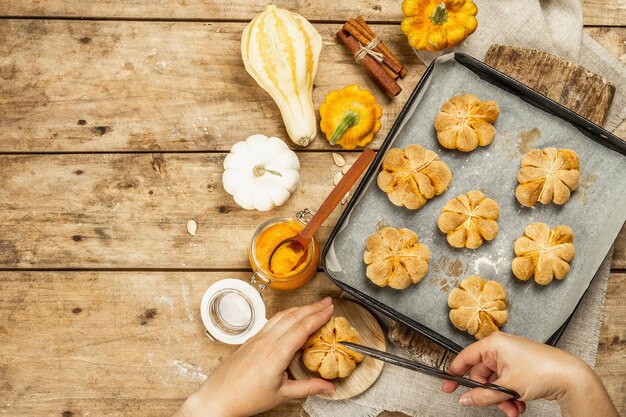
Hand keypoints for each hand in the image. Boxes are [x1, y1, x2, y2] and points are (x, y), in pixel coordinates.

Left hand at [174, 297, 335, 416]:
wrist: (219, 397)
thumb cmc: (246, 398)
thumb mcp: (282, 395)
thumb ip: (308, 388)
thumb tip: (328, 387)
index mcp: (277, 354)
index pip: (303, 328)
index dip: (318, 316)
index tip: (330, 310)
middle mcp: (267, 341)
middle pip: (294, 317)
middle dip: (313, 307)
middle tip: (328, 302)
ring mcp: (258, 338)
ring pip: (283, 316)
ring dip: (300, 308)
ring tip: (314, 305)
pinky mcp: (252, 339)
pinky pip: (273, 320)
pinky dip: (287, 314)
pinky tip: (292, 315)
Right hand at [441, 332, 617, 416]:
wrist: (571, 377)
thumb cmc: (542, 370)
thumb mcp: (507, 387)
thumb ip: (482, 395)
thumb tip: (465, 399)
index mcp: (493, 344)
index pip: (465, 358)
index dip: (455, 374)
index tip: (448, 387)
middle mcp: (501, 349)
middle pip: (482, 375)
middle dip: (489, 395)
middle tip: (494, 406)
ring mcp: (511, 358)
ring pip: (496, 383)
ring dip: (501, 399)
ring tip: (513, 409)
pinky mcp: (521, 367)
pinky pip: (507, 384)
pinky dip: (510, 397)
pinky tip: (520, 406)